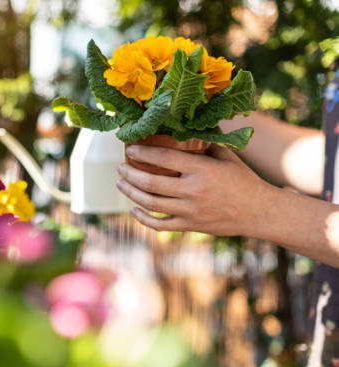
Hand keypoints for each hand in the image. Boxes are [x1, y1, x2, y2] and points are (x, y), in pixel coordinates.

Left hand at [116, 144, 271, 235]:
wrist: (260, 212)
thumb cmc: (243, 180)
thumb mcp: (227, 156)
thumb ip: (205, 144)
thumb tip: (184, 127)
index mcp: (203, 170)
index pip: (165, 159)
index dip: (144, 153)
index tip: (130, 149)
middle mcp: (194, 191)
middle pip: (152, 183)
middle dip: (130, 174)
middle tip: (119, 167)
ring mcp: (191, 211)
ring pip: (151, 204)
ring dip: (131, 193)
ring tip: (120, 183)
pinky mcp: (191, 226)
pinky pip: (160, 225)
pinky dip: (143, 219)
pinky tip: (134, 209)